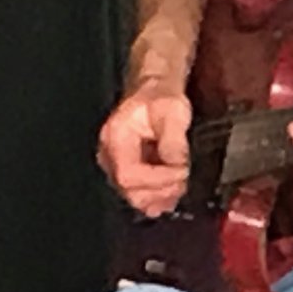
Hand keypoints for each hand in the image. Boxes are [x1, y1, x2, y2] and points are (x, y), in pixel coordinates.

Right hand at [99, 83, 194, 216]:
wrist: (154, 92)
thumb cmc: (161, 97)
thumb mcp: (173, 111)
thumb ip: (174, 141)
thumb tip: (176, 166)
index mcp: (115, 137)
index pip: (129, 173)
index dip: (157, 179)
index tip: (181, 172)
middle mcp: (109, 154)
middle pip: (129, 190)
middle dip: (160, 191)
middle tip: (183, 182)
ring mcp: (115, 165)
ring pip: (133, 196)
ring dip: (160, 197)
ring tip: (180, 188)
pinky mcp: (126, 171)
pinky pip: (138, 194)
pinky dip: (156, 199)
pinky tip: (171, 195)